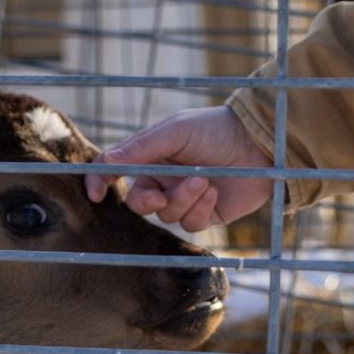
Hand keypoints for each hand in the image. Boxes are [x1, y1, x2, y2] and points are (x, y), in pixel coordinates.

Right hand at [82, 106, 277, 232]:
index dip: (100, 182)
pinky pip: (189, 224)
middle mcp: (164, 179)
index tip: (95, 193)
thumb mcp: (174, 132)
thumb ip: (139, 148)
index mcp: (151, 156)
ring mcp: (184, 198)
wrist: (259, 144)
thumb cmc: (214, 129)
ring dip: (183, 200)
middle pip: (139, 203)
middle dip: (147, 201)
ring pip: (166, 215)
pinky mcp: (205, 214)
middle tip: (160, 196)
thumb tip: (103, 163)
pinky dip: (200, 209)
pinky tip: (215, 192)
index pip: (116, 171)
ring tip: (204, 181)